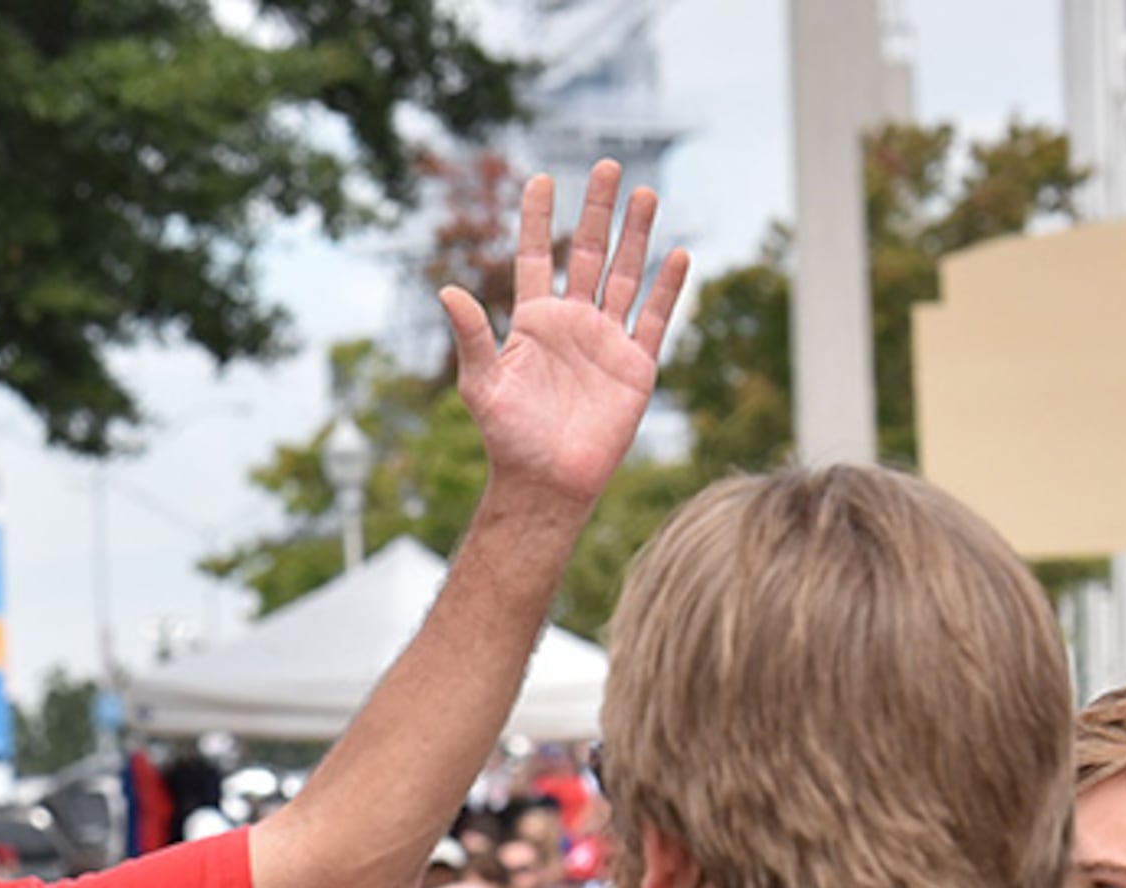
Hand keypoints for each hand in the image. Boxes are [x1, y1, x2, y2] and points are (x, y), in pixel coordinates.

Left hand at [443, 164, 692, 513]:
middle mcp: (572, 323)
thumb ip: (471, 335)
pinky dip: (668, 288)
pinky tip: (677, 254)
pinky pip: (655, 319)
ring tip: (645, 193)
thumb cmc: (508, 437)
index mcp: (533, 321)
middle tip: (607, 166)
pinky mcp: (636, 365)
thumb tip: (447, 289)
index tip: (541, 179)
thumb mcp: (482, 383)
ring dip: (636, 236)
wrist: (547, 482)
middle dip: (598, 210)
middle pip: (587, 253)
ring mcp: (607, 341)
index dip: (538, 219)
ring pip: (625, 275)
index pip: (536, 257)